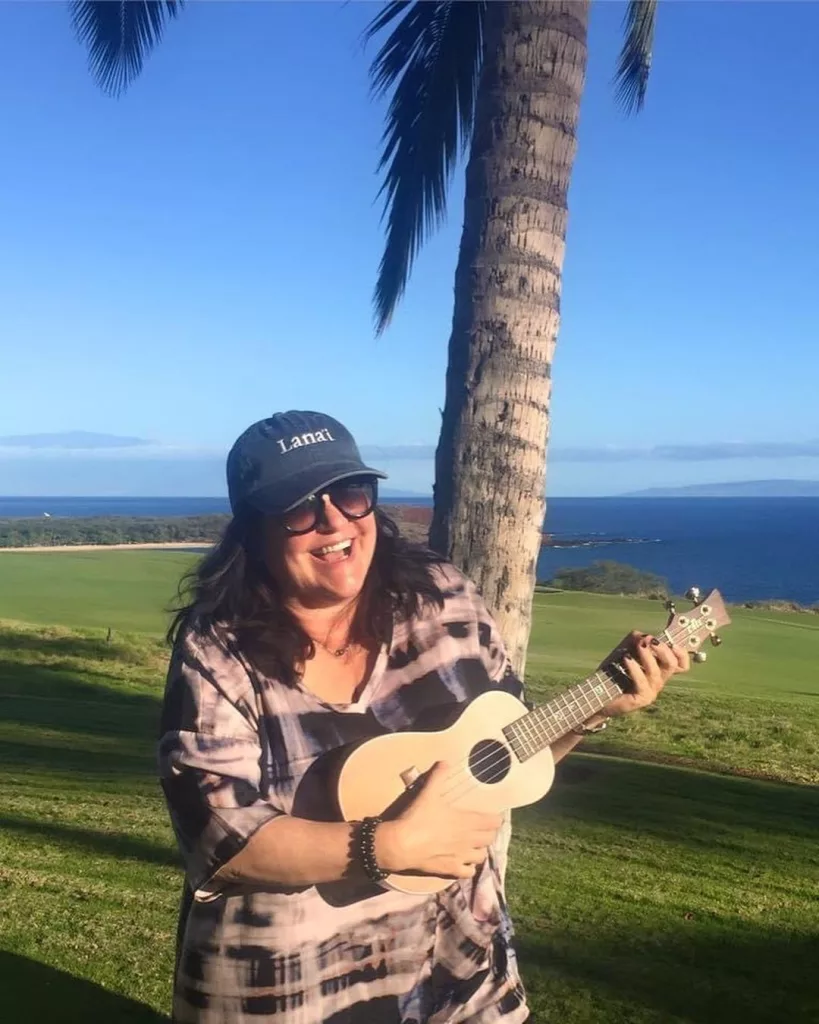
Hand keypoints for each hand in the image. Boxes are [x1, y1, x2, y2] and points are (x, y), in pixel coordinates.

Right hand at [374, 761, 502, 878]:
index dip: (495, 818)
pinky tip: (462, 862)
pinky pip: (468, 873)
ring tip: (473, 845)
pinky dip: (468, 868)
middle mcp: (469, 840)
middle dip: (488, 833)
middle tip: (482, 828)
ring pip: (481, 856)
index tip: (493, 816)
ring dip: (479, 850)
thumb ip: (438, 776)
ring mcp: (461, 857)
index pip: (493, 822)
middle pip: (490, 839)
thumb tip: (445, 761)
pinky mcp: (451, 870)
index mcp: (468, 821)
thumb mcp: (428, 792)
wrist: (403, 844)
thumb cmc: (418, 817)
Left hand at [599, 631, 689, 717]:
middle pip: (672, 665)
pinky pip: (642, 682)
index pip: (681, 664)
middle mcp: (658, 680)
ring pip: (656, 672)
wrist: (598, 695)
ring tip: (638, 646)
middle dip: (662, 649)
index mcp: (659, 670)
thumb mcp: (625, 650)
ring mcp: (651, 691)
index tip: (672, 643)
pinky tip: (626, 659)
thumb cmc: (613, 672)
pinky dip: (635, 668)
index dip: (682, 654)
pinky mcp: (641, 699)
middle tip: (649, 640)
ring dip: (647, 656)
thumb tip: (644, 636)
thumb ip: (635, 640)